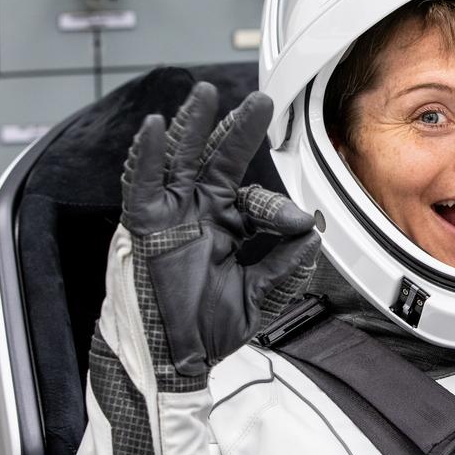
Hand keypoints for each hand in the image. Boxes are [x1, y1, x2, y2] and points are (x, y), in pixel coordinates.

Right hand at [121, 82, 320, 377]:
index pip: (256, 199)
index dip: (279, 207)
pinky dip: (145, 155)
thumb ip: (286, 268)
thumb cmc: (205, 331)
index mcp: (226, 226)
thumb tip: (313, 236)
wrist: (171, 360)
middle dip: (239, 130)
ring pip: (181, 159)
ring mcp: (171, 215)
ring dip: (193, 125)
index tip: (299, 222)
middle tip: (261, 101)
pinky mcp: (144, 225)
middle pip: (219, 159)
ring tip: (205, 94)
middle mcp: (198, 212)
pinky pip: (141, 183)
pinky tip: (153, 127)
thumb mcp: (258, 298)